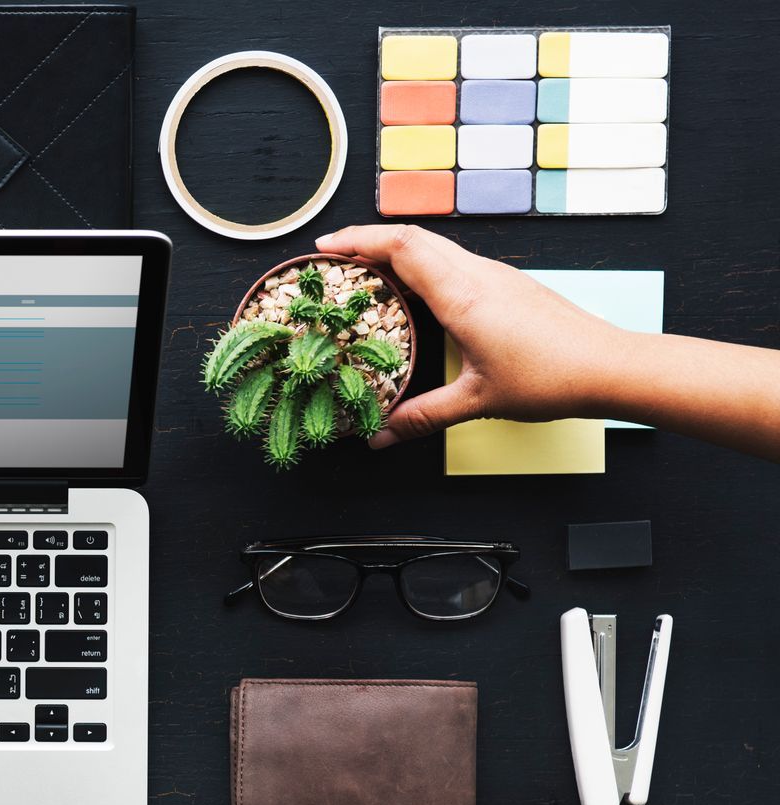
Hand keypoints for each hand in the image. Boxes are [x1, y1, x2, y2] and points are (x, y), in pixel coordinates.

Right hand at [315, 223, 626, 446]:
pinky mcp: (509, 285)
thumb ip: (422, 417)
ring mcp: (496, 276)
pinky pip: (454, 262)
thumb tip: (380, 438)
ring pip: (436, 246)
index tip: (324, 247)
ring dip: (396, 251)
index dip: (358, 241)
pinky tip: (413, 292)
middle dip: (368, 240)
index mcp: (463, 295)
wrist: (610, 366)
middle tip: (334, 257)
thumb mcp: (477, 402)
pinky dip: (422, 266)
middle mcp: (478, 275)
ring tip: (365, 272)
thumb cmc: (550, 378)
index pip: (401, 247)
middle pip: (414, 236)